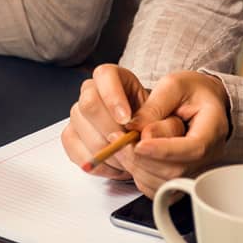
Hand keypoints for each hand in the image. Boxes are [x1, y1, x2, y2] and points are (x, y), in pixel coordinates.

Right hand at [61, 64, 182, 179]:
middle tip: (129, 145)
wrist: (149, 139)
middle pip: (88, 104)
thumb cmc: (159, 123)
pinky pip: (74, 150)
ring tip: (130, 160)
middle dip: (110, 129)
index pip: (104, 75)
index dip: (114, 97)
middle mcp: (91, 92)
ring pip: (80, 129)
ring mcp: (78, 115)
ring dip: (106, 151)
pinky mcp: (72, 136)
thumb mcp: (171, 117)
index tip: (127, 121)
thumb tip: (142, 131)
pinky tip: (117, 167)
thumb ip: (162, 121)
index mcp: (113, 77)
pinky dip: (97, 163)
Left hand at [113, 70, 231, 193]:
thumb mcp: (173, 85)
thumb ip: (155, 105)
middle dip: (142, 158)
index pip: (193, 148)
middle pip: (176, 171)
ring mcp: (195, 169)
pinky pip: (158, 188)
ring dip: (136, 167)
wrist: (204, 101)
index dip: (164, 150)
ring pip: (164, 184)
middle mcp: (208, 156)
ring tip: (120, 145)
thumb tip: (135, 127)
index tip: (139, 144)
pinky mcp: (181, 178)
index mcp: (212, 129)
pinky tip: (129, 156)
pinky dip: (139, 176)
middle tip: (119, 139)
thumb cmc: (193, 91)